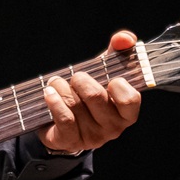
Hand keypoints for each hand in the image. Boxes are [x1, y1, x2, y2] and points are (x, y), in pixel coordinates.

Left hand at [39, 31, 142, 153]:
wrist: (63, 125)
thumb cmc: (89, 96)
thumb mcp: (104, 73)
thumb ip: (117, 52)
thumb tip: (124, 38)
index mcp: (126, 113)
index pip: (130, 99)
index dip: (118, 85)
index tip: (109, 78)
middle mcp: (113, 128)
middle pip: (95, 97)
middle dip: (80, 80)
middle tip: (75, 77)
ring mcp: (92, 137)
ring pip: (75, 105)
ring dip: (61, 87)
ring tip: (56, 82)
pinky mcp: (71, 140)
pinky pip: (63, 118)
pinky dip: (54, 101)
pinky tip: (49, 92)